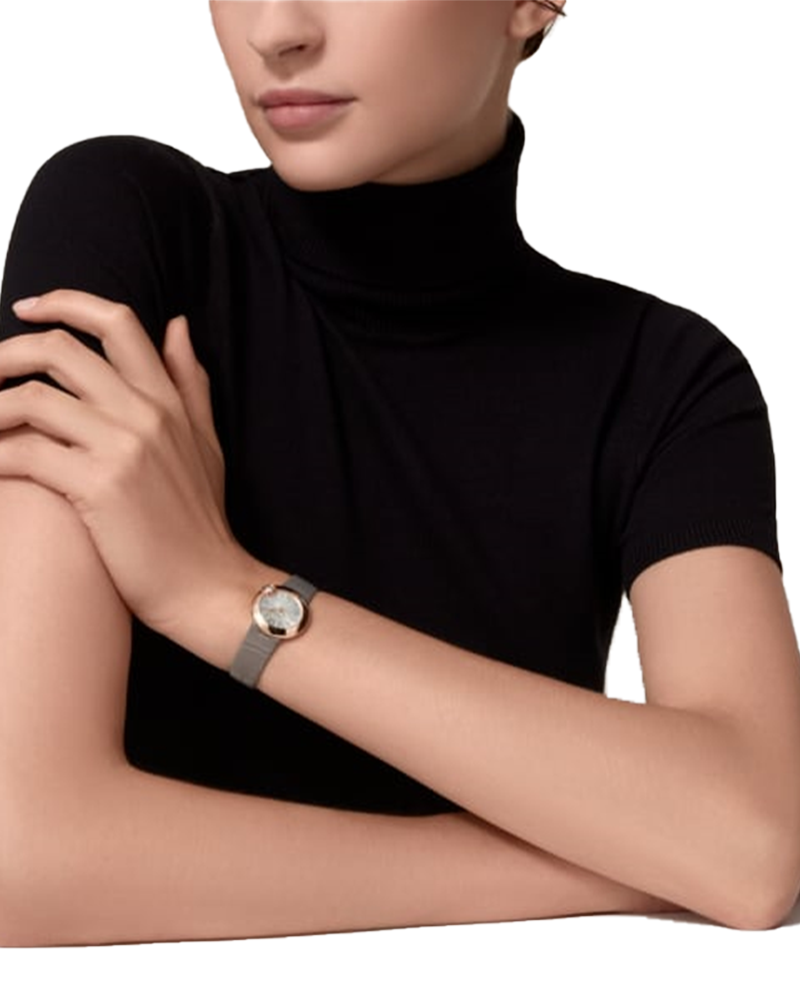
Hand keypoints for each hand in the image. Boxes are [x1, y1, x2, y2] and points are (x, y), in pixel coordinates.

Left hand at [0, 289, 252, 647]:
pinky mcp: (98, 487)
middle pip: (60, 351)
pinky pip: (25, 453)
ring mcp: (122, 448)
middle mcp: (145, 413)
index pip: (117, 323)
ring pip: (32, 398)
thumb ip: (190, 382)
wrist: (208, 585)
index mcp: (168, 400)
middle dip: (7, 352)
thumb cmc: (200, 522)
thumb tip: (176, 324)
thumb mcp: (206, 442)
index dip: (65, 302)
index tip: (28, 308)